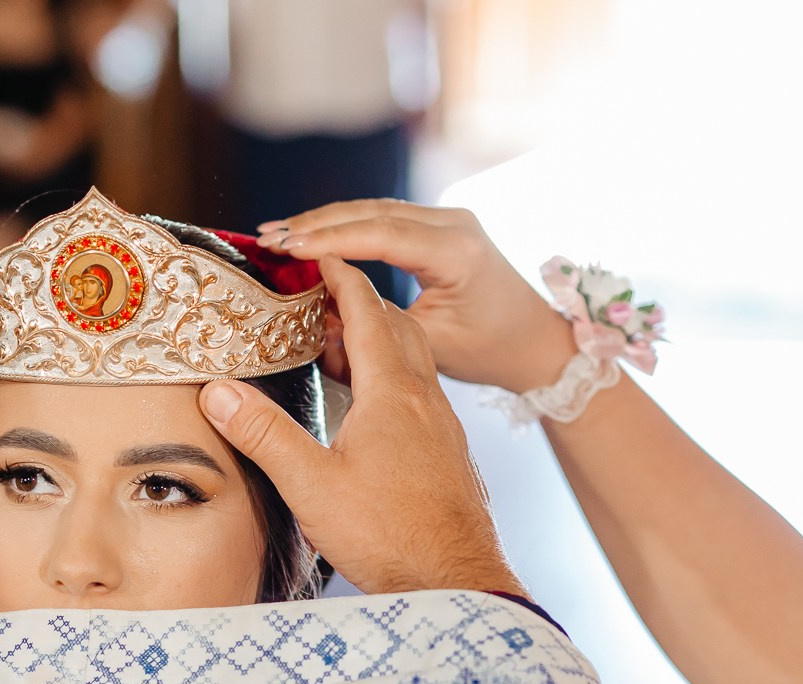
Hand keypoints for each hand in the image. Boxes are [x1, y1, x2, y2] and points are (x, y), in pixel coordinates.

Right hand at [197, 258, 523, 597]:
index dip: (340, 278)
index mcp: (393, 392)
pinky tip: (370, 406)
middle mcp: (425, 399)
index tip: (318, 255)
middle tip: (317, 297)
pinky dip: (391, 376)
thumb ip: (265, 434)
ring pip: (411, 360)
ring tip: (335, 345)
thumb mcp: (312, 486)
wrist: (457, 580)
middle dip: (356, 302)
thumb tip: (219, 392)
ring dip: (376, 340)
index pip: (367, 312)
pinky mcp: (446, 453)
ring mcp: (441, 426)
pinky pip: (419, 393)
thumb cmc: (392, 536)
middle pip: (393, 327)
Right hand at [261, 201, 577, 394]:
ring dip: (327, 221)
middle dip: (317, 223)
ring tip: (279, 234)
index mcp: (458, 254)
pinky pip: (388, 219)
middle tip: (267, 236)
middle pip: (374, 213)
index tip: (286, 247)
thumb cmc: (490, 353)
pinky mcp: (443, 227)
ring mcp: (451, 221)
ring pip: (377, 211)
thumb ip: (378, 326)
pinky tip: (315, 236)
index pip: (382, 235)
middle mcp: (456, 226)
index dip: (329, 240)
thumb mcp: (430, 347)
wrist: (535, 344)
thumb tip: (319, 320)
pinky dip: (349, 226)